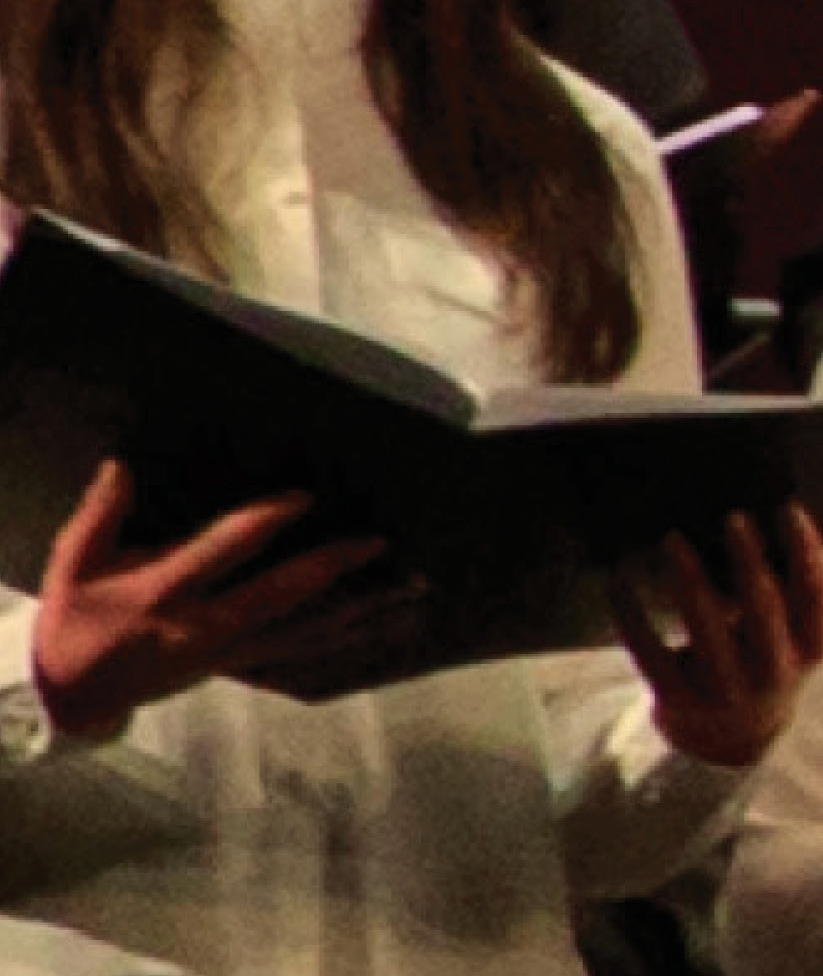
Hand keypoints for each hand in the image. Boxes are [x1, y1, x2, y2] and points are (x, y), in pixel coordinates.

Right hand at [30, 461, 408, 733]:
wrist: (69, 697)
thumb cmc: (75, 623)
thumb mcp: (73, 567)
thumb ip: (100, 515)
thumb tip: (120, 465)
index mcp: (163, 592)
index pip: (223, 551)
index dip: (265, 522)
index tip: (306, 497)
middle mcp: (204, 625)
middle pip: (281, 596)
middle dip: (333, 568)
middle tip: (382, 544)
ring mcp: (227, 652)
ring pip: (305, 632)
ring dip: (361, 613)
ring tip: (413, 594)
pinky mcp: (238, 667)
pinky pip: (301, 656)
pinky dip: (344, 644)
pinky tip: (384, 632)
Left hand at [621, 507, 822, 766]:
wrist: (733, 733)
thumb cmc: (782, 655)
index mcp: (816, 646)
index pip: (818, 592)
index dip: (806, 549)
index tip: (788, 506)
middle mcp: (775, 670)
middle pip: (765, 607)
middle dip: (750, 559)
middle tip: (733, 516)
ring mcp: (725, 688)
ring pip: (706, 629)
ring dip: (689, 580)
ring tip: (672, 540)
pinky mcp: (678, 698)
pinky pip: (650, 653)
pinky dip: (632, 615)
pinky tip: (620, 580)